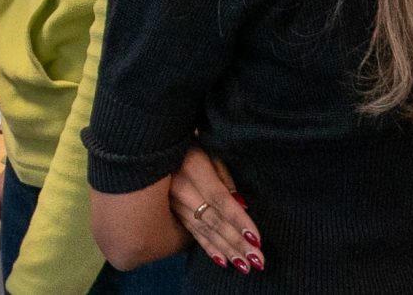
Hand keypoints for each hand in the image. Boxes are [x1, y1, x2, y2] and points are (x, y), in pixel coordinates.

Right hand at [168, 146, 263, 274]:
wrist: (154, 148)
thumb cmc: (190, 146)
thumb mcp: (209, 151)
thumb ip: (225, 178)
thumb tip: (242, 205)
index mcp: (192, 167)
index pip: (219, 198)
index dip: (238, 220)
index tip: (256, 239)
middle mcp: (180, 189)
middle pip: (212, 219)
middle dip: (236, 242)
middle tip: (257, 261)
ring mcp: (173, 203)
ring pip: (203, 230)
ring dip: (225, 250)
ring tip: (244, 266)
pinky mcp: (172, 212)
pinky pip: (191, 232)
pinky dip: (208, 247)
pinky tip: (222, 261)